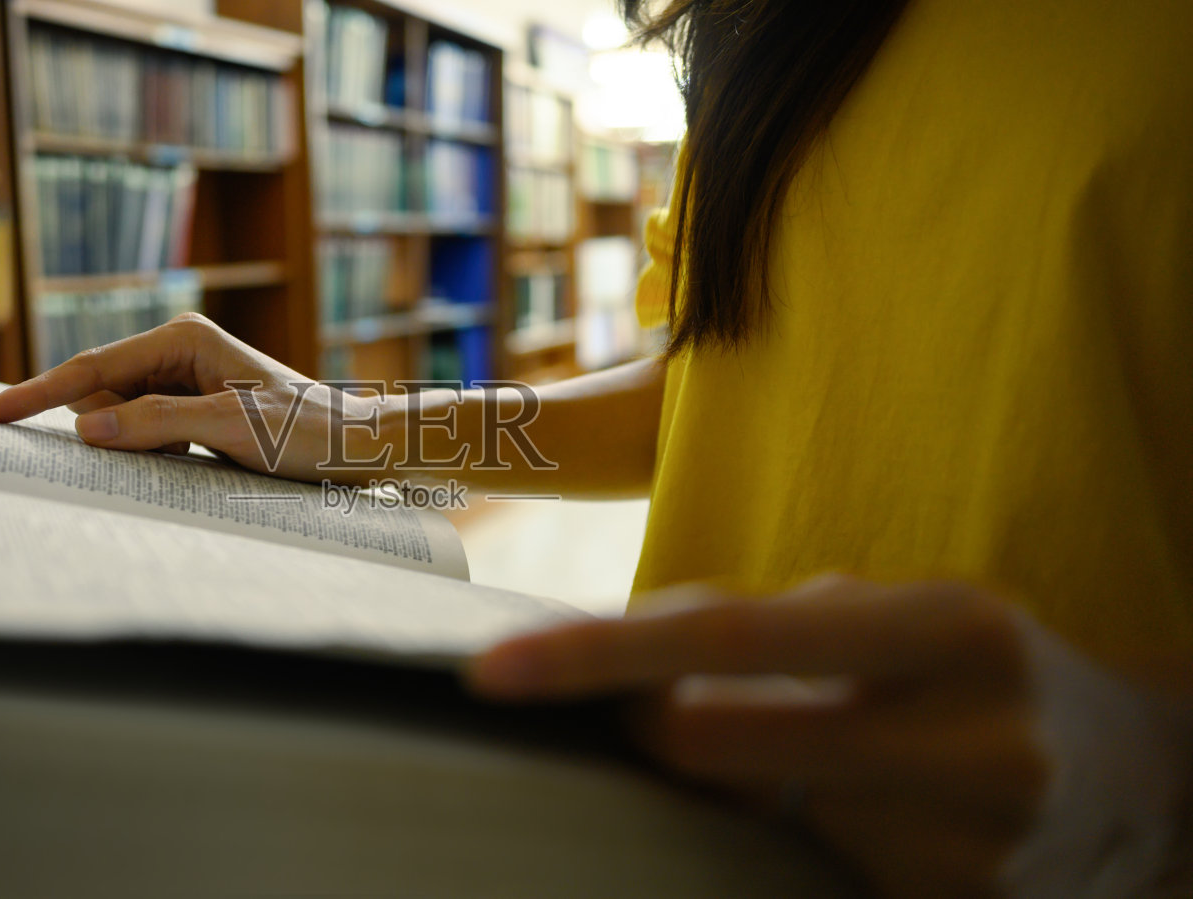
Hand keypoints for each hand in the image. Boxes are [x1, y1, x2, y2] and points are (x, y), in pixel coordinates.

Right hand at [0, 314, 390, 484]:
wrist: (356, 448)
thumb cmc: (305, 433)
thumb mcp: (232, 430)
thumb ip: (157, 424)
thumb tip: (87, 428)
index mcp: (182, 338)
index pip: (90, 369)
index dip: (34, 395)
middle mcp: (176, 351)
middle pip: (101, 396)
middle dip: (108, 432)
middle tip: (169, 454)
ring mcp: (183, 381)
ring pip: (120, 420)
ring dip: (137, 448)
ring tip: (197, 457)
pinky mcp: (191, 410)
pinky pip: (145, 434)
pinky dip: (153, 455)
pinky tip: (194, 464)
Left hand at [469, 576, 1049, 897]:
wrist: (1147, 781)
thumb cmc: (979, 674)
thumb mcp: (895, 619)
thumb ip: (765, 631)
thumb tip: (624, 668)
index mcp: (946, 625)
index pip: (731, 629)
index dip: (599, 653)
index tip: (494, 670)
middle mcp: (966, 735)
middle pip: (716, 741)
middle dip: (659, 731)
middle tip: (666, 718)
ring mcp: (969, 847)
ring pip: (757, 816)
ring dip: (748, 791)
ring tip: (824, 765)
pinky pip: (810, 875)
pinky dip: (798, 842)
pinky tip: (863, 819)